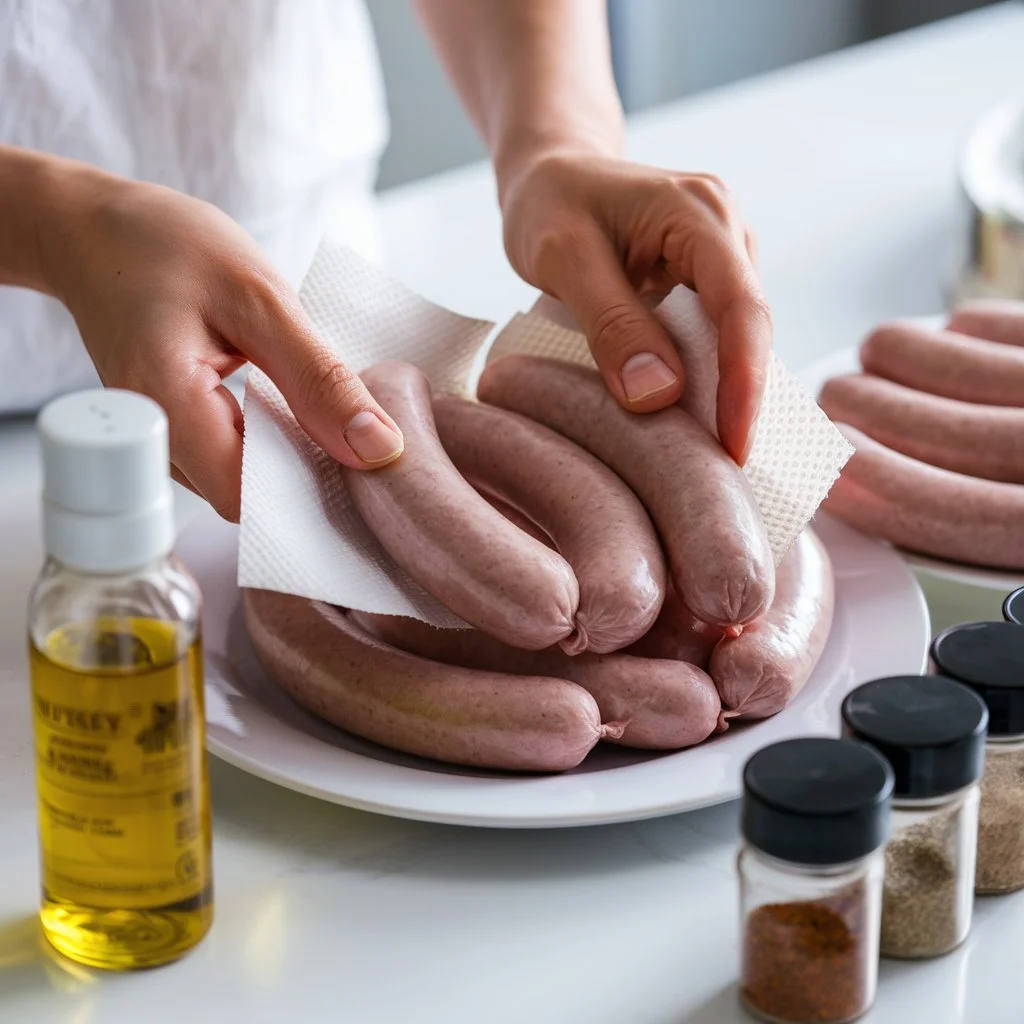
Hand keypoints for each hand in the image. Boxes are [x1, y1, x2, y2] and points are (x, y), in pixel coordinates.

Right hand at [43, 172, 403, 520]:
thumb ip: (318, 379)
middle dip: (304, 478)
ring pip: (236, 483)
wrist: (95, 229)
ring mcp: (158, 443)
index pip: (246, 499)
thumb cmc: (167, 247)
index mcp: (167, 408)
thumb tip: (378, 449)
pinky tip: (293, 411)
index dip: (307, 491)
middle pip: (242, 499)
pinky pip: (227, 459)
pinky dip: (267, 442)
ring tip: (325, 417)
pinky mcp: (171, 433)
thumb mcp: (261, 300)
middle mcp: (152, 441)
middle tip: (356, 437)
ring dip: (287, 459)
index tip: (359, 464)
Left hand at [499, 151, 770, 463]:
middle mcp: (726, 230)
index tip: (734, 448)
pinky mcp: (707, 281)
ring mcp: (723, 256)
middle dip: (741, 402)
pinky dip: (704, 381)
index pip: (740, 307)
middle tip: (723, 476)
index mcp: (699, 212)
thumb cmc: (549, 203)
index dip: (743, 384)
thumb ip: (611, 322)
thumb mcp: (564, 256)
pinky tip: (690, 426)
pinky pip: (715, 338)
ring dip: (724, 397)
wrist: (550, 173)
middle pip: (749, 329)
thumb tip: (660, 395)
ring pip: (736, 339)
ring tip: (708, 464)